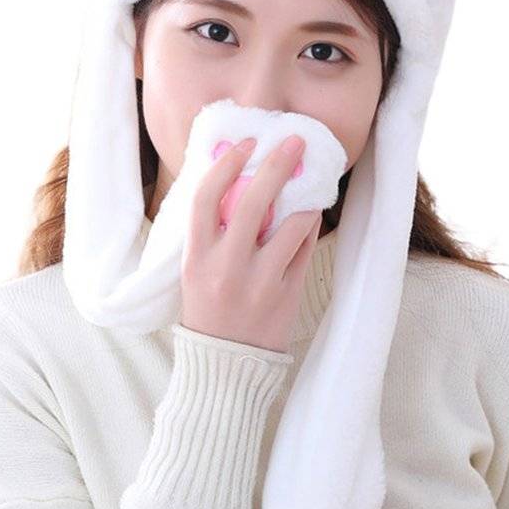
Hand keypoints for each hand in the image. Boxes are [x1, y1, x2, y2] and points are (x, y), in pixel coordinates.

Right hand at [180, 134, 321, 353]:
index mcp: (196, 257)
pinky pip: (304, 250)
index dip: (225, 165)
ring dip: (305, 198)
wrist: (224, 366)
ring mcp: (259, 282)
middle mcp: (226, 267)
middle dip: (277, 165)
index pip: (205, 198)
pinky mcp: (286, 295)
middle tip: (295, 142)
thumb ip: (213, 232)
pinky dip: (308, 228)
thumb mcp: (196, 270)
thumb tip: (238, 180)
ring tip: (312, 182)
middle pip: (252, 202)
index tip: (245, 144)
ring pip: (290, 225)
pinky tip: (310, 215)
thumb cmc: (208, 310)